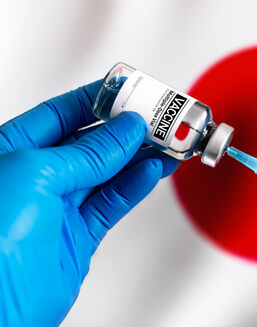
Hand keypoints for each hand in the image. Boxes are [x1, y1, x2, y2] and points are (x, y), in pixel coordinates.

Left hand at [0, 80, 178, 326]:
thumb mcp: (35, 174)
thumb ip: (88, 153)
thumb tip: (125, 129)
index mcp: (10, 151)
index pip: (62, 113)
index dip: (99, 98)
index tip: (131, 89)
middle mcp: (35, 177)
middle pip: (92, 142)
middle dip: (128, 128)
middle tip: (161, 117)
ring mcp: (58, 208)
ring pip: (109, 172)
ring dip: (142, 156)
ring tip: (170, 141)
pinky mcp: (79, 237)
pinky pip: (114, 203)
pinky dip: (137, 186)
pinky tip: (154, 171)